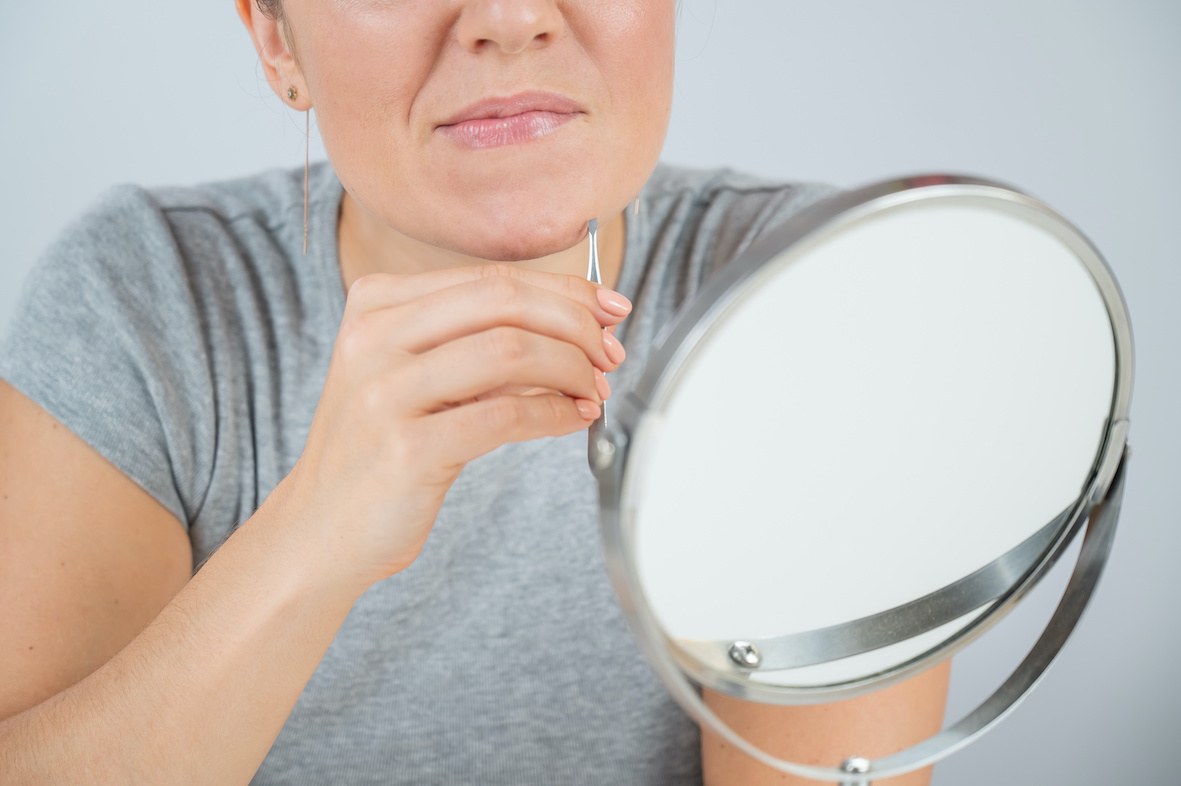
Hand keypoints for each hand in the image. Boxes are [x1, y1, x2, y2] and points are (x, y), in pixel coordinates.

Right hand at [281, 264, 630, 588]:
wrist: (321, 528)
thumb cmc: (380, 449)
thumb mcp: (417, 375)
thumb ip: (479, 341)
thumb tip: (578, 324)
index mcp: (376, 305)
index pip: (490, 278)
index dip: (562, 290)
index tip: (608, 308)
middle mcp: (374, 338)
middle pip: (503, 300)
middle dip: (574, 323)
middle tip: (609, 352)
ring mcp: (385, 392)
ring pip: (509, 350)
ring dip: (571, 368)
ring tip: (594, 389)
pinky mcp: (405, 448)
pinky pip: (505, 415)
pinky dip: (555, 413)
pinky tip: (574, 419)